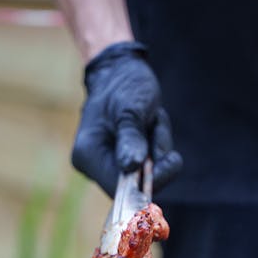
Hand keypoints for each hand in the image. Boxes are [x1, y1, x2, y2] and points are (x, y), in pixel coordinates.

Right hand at [72, 41, 182, 196]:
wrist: (119, 70)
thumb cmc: (122, 83)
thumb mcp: (130, 105)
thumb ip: (130, 136)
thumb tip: (132, 166)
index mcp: (87, 155)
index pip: (119, 187)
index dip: (148, 181)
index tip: (170, 159)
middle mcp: (93, 166)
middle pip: (135, 185)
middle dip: (156, 158)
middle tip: (155, 122)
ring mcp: (107, 166)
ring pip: (146, 176)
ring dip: (158, 149)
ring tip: (152, 119)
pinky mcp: (121, 163)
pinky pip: (148, 168)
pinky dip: (157, 149)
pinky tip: (150, 126)